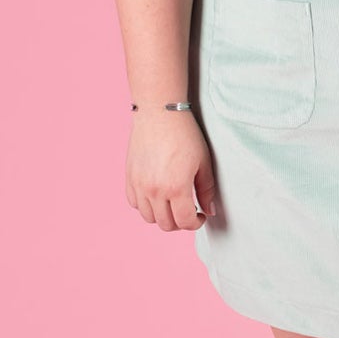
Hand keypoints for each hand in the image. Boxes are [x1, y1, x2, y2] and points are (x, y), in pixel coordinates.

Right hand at [126, 110, 219, 232]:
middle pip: (166, 224)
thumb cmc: (185, 135)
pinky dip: (145, 205)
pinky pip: (134, 203)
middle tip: (188, 211)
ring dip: (162, 216)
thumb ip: (206, 190)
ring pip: (148, 217)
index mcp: (176, 188)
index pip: (185, 222)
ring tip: (172, 204)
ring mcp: (139, 185)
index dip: (196, 223)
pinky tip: (156, 195)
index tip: (200, 215)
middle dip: (180, 222)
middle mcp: (155, 190)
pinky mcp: (129, 177)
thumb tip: (209, 211)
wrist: (159, 113)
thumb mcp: (203, 162)